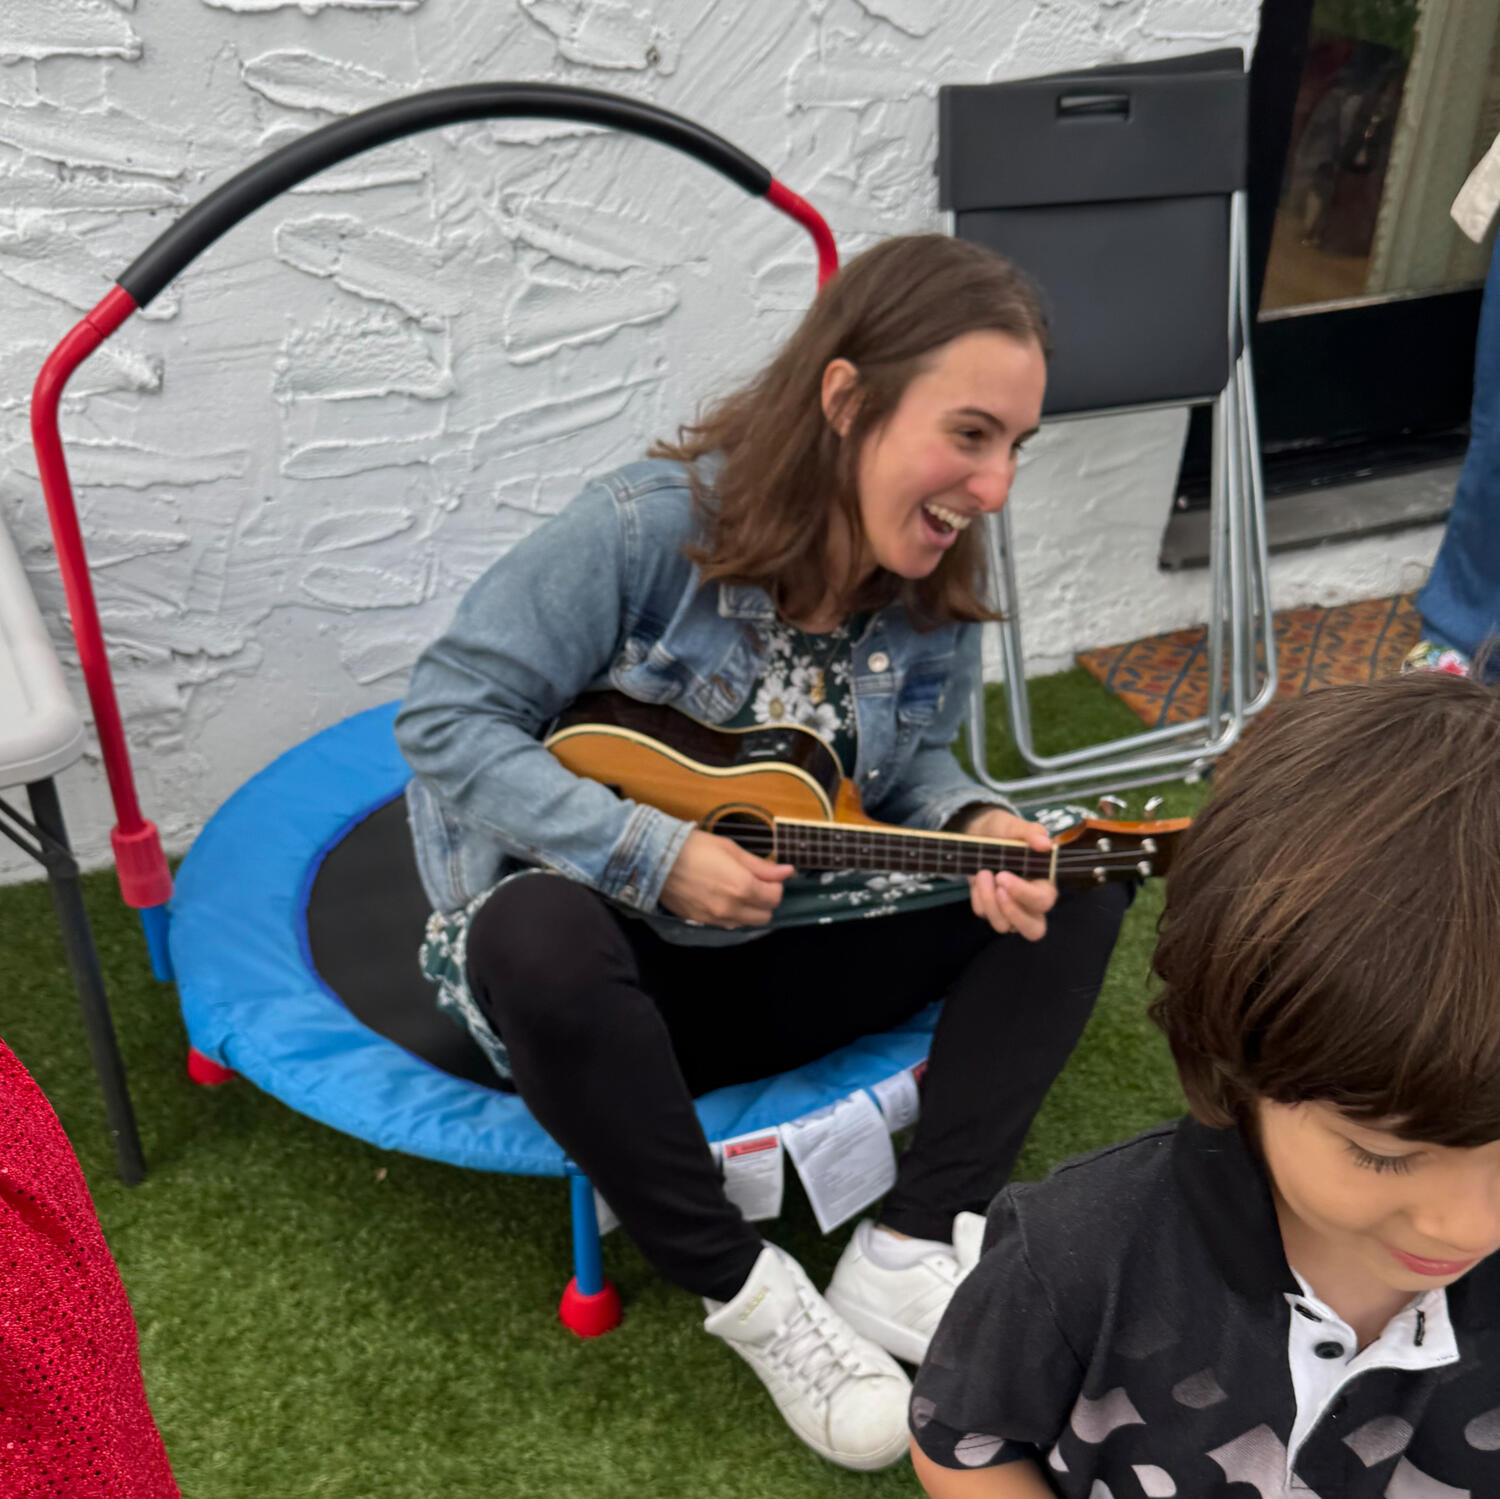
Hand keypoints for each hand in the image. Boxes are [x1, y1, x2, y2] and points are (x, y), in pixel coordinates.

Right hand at [658, 829, 793, 928]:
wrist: (656, 860)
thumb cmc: (694, 847)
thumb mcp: (731, 849)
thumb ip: (761, 866)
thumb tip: (787, 871)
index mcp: (743, 887)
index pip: (775, 897)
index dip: (775, 884)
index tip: (766, 874)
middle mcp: (732, 908)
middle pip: (765, 916)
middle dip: (765, 900)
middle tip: (754, 882)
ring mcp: (716, 918)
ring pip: (747, 923)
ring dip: (750, 909)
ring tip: (736, 889)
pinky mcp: (701, 922)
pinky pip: (727, 924)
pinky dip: (732, 914)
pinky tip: (722, 897)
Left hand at [959, 807, 1056, 941]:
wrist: (979, 832)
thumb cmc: (1004, 831)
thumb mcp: (1014, 826)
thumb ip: (1031, 832)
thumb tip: (1045, 843)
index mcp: (1044, 883)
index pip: (1044, 901)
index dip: (1025, 894)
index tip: (1002, 876)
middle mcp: (1030, 903)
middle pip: (1033, 930)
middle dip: (1012, 911)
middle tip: (997, 886)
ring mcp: (1010, 910)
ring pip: (1004, 926)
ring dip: (989, 902)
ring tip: (982, 873)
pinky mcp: (991, 909)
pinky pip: (984, 914)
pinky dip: (977, 897)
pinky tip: (977, 878)